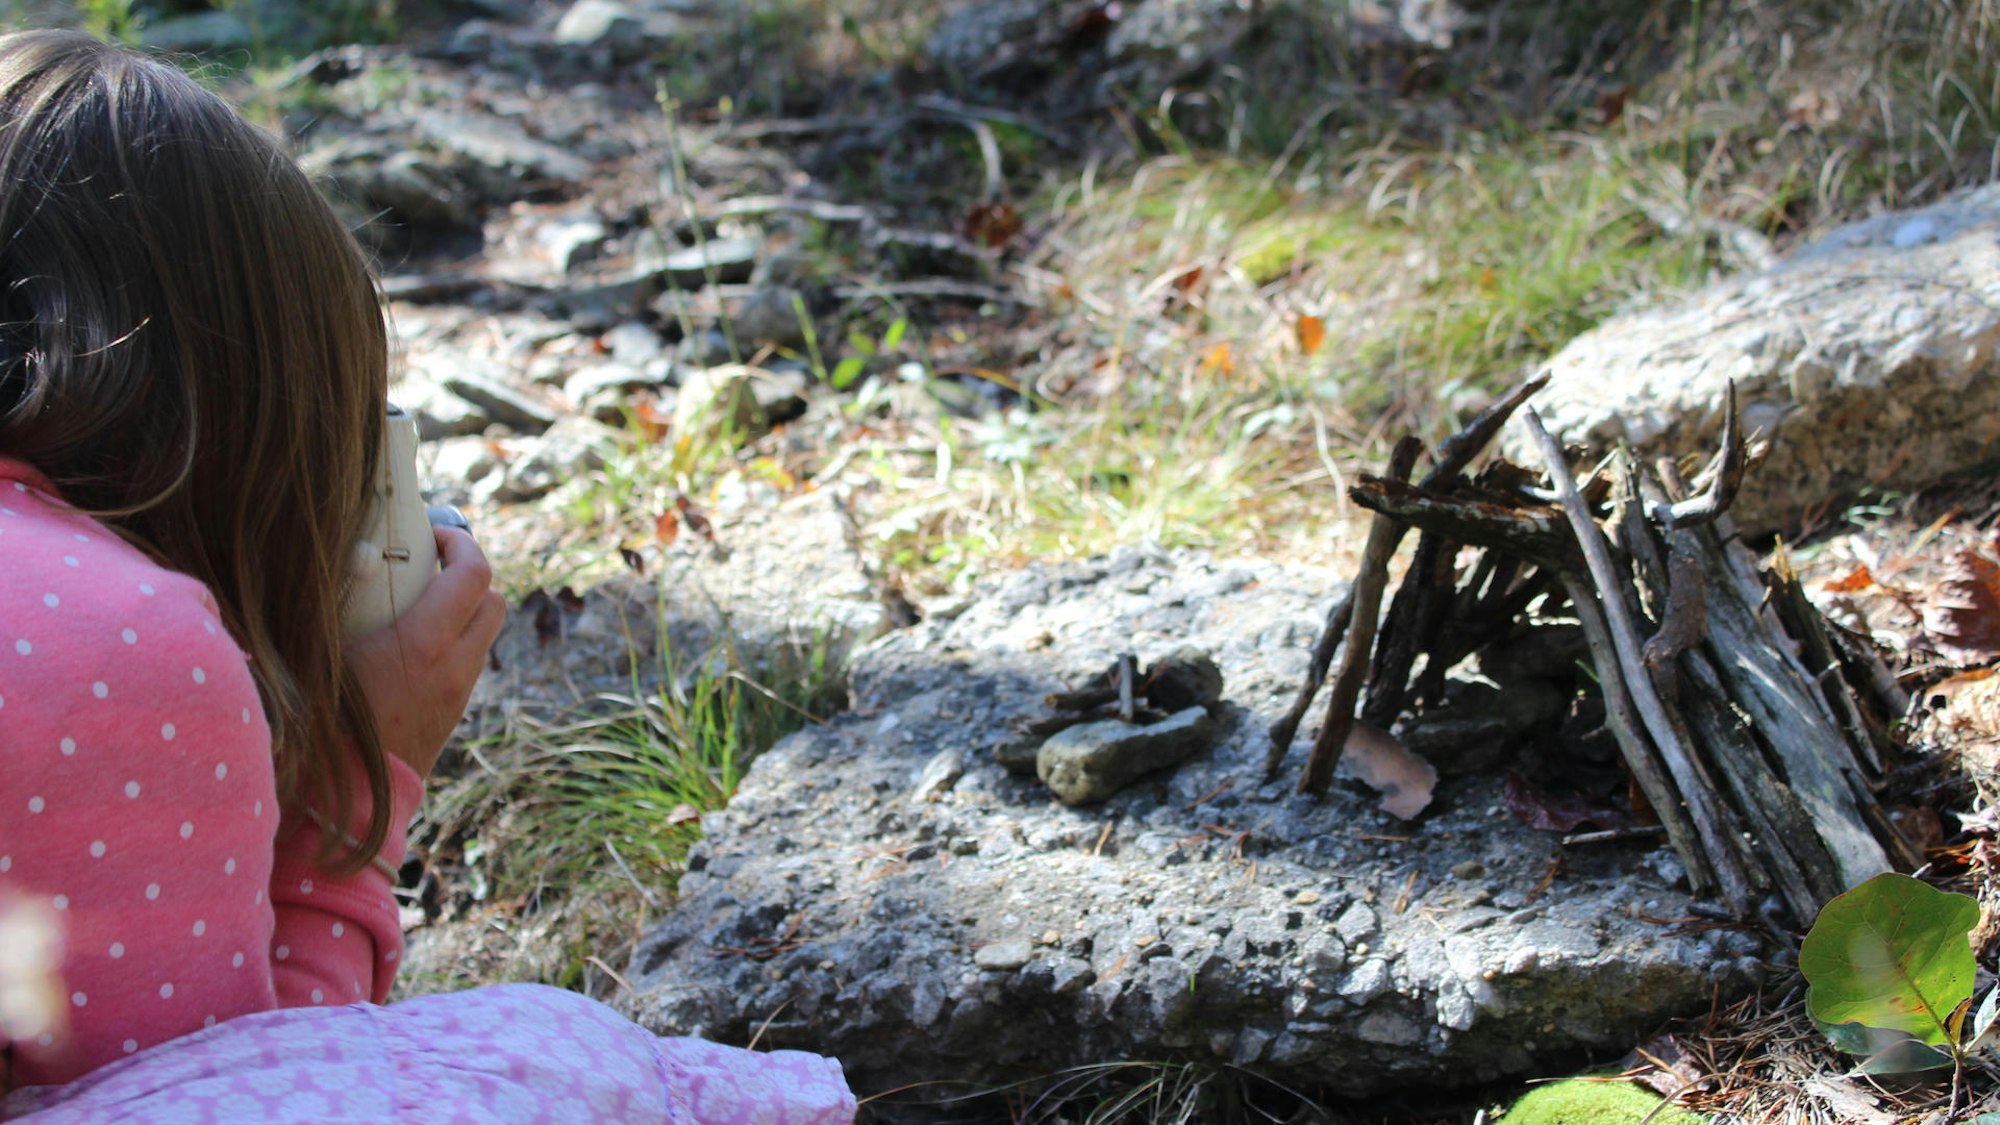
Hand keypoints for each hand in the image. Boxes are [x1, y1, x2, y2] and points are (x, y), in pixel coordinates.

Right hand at [343, 526, 505, 778]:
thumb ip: (324, 608)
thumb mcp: (318, 658)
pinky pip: (467, 663)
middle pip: (494, 600)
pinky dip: (451, 643)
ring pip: (483, 634)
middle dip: (469, 574)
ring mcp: (457, 694)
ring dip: (461, 610)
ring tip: (413, 604)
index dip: (461, 542)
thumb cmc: (322, 731)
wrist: (347, 805)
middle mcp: (454, 667)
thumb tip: (321, 562)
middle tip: (429, 563)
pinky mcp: (451, 714)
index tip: (433, 533)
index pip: (474, 574)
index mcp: (425, 645)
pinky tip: (406, 645)